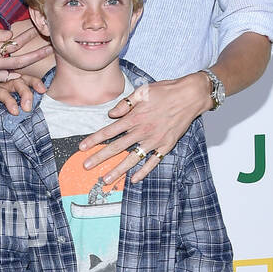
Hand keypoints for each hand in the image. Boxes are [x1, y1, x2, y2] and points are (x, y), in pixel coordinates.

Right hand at [0, 22, 51, 80]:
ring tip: (41, 60)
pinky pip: (6, 78)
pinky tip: (26, 74)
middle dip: (36, 54)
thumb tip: (10, 34)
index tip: (38, 29)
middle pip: (19, 60)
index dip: (26, 36)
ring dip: (29, 66)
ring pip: (15, 71)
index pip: (13, 44)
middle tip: (50, 48)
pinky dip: (17, 76)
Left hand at [0, 74, 47, 132]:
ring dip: (33, 84)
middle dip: (23, 92)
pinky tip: (42, 92)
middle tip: (27, 108)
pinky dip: (35, 87)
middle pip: (14, 82)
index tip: (15, 112)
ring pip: (22, 79)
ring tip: (42, 91)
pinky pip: (26, 85)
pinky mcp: (14, 92)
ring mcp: (7, 87)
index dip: (8, 100)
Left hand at [78, 73, 210, 185]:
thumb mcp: (142, 91)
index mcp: (134, 117)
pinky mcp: (166, 145)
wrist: (190, 96)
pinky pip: (153, 162)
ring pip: (132, 158)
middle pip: (116, 147)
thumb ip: (125, 103)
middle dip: (100, 158)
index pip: (109, 131)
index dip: (94, 140)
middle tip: (86, 167)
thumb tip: (111, 114)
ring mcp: (154, 140)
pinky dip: (143, 171)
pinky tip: (133, 179)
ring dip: (118, 170)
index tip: (82, 148)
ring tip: (106, 179)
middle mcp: (142, 131)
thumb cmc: (166, 91)